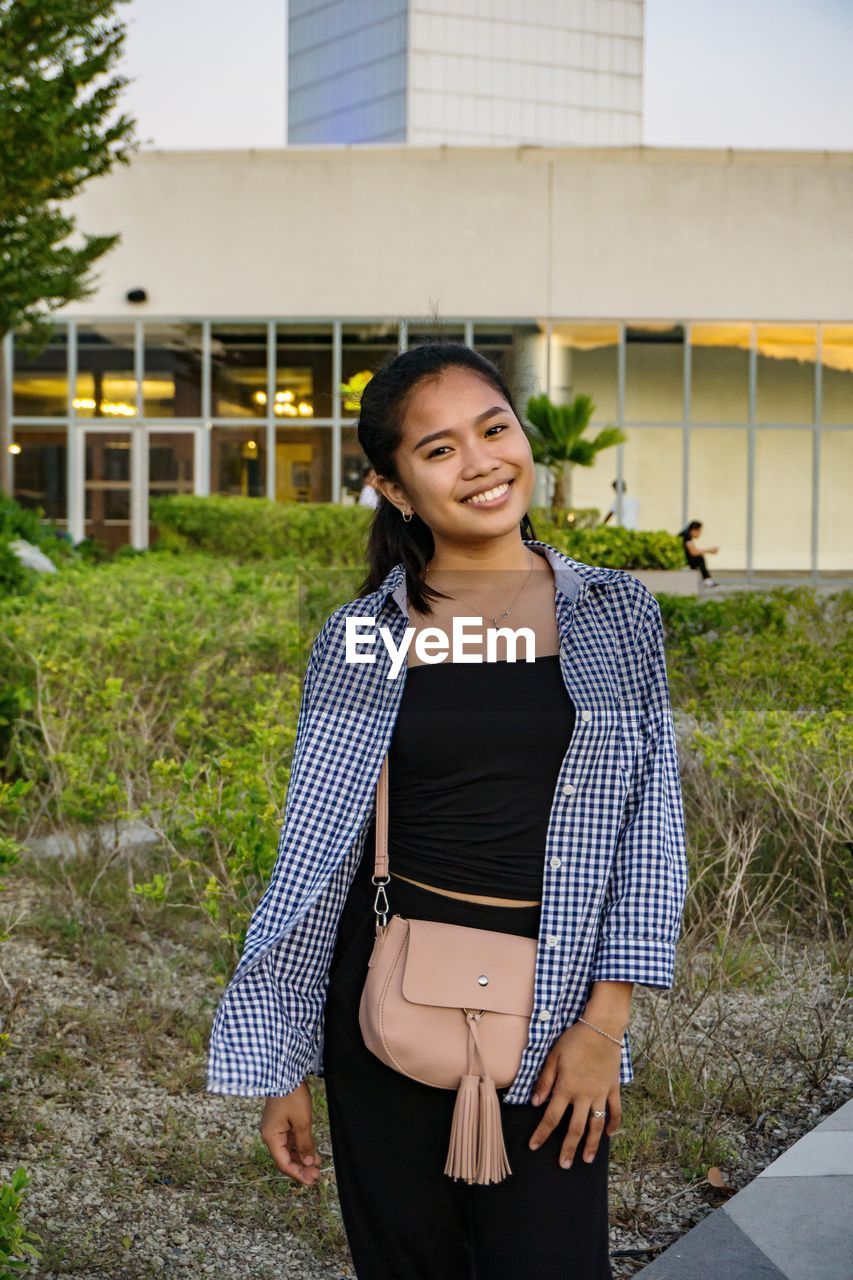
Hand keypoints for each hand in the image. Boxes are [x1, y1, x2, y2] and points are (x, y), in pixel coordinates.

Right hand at [260, 1082, 320, 1186]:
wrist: (285, 1072)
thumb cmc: (291, 1095)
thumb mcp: (302, 1121)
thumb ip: (305, 1144)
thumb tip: (309, 1163)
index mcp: (271, 1137)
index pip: (283, 1163)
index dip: (298, 1174)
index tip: (311, 1180)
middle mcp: (270, 1134)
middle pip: (285, 1158)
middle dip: (301, 1167)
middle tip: (317, 1175)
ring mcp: (275, 1127)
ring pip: (289, 1149)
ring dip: (302, 1158)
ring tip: (317, 1165)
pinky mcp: (281, 1121)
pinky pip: (290, 1139)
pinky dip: (300, 1147)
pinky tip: (311, 1152)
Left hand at [527, 1022, 621, 1167]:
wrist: (601, 1028)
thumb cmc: (574, 1040)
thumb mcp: (553, 1057)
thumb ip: (545, 1081)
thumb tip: (535, 1103)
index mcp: (566, 1088)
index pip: (551, 1118)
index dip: (542, 1134)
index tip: (534, 1146)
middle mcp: (584, 1096)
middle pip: (575, 1129)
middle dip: (568, 1149)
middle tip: (563, 1165)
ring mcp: (601, 1094)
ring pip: (597, 1126)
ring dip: (592, 1145)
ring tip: (587, 1160)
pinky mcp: (613, 1088)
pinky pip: (615, 1111)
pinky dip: (614, 1124)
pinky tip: (610, 1135)